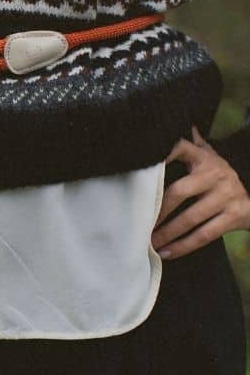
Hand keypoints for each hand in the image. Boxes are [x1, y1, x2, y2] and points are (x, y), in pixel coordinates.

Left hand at [150, 124, 249, 259]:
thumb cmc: (219, 177)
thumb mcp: (209, 156)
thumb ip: (190, 143)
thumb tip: (176, 122)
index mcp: (204, 158)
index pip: (181, 148)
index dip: (163, 153)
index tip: (140, 162)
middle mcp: (216, 174)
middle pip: (180, 192)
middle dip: (157, 211)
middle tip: (138, 223)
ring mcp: (227, 196)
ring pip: (190, 218)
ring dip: (167, 233)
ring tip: (148, 242)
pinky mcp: (235, 216)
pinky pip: (204, 235)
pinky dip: (183, 246)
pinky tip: (167, 253)